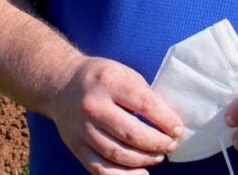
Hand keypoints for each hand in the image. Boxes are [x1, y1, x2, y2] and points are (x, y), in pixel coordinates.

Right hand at [45, 55, 185, 174]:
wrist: (59, 83)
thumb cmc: (99, 78)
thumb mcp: (122, 73)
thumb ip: (143, 94)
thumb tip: (168, 122)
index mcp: (109, 82)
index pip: (145, 105)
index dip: (166, 120)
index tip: (178, 129)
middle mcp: (93, 106)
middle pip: (132, 134)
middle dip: (158, 143)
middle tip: (171, 144)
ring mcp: (82, 128)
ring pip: (118, 154)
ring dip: (144, 159)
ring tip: (158, 156)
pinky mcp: (75, 146)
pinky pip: (101, 169)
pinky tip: (140, 173)